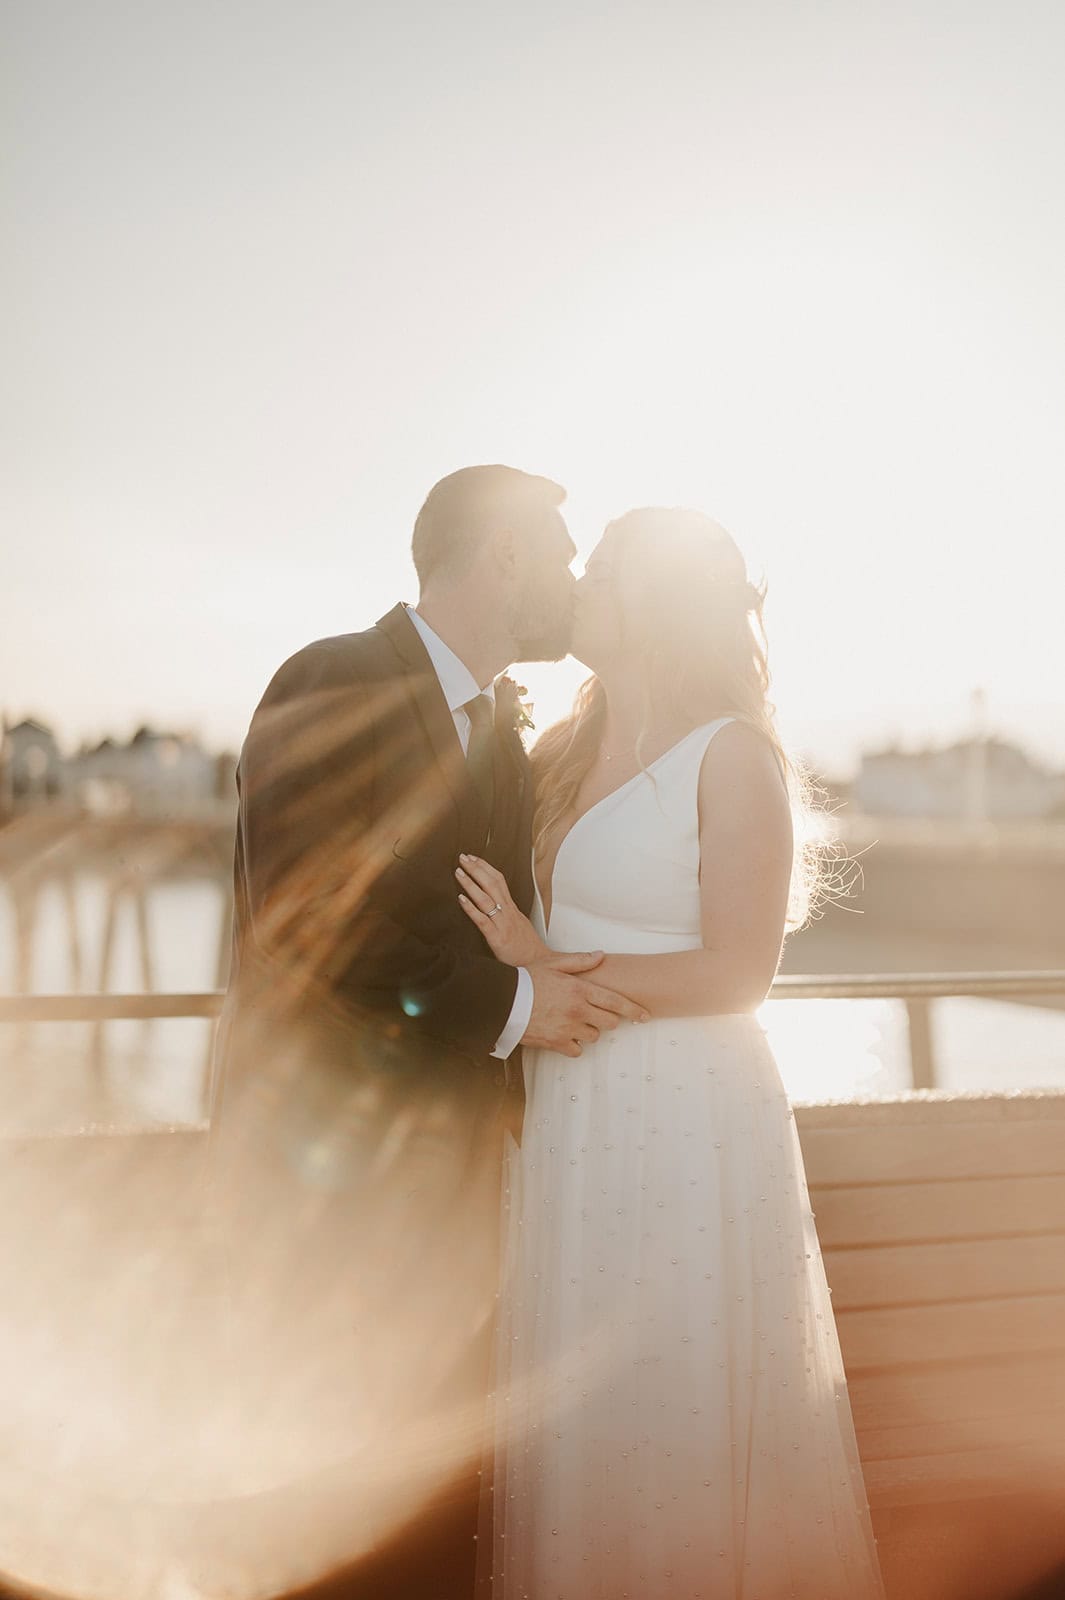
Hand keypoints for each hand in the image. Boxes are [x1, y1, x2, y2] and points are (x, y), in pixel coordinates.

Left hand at [456, 852, 547, 965]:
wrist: (538, 964)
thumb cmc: (526, 947)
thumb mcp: (519, 923)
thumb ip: (507, 912)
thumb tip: (494, 903)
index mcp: (512, 908)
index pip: (499, 881)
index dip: (486, 867)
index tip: (474, 858)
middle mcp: (508, 912)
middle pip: (492, 884)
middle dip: (477, 869)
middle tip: (463, 857)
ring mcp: (503, 924)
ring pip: (486, 899)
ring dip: (471, 884)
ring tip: (459, 872)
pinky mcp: (497, 938)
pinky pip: (482, 921)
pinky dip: (471, 909)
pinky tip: (461, 899)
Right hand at [522, 951, 649, 1058]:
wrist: (503, 1001)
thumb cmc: (527, 979)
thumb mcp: (554, 964)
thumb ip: (580, 961)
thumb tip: (601, 955)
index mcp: (580, 989)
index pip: (616, 1002)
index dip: (634, 1010)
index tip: (645, 1016)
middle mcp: (578, 1010)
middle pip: (609, 1023)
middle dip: (608, 1019)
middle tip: (598, 1015)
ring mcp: (568, 1028)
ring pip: (594, 1036)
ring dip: (589, 1031)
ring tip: (576, 1022)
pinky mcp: (556, 1043)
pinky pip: (576, 1050)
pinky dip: (574, 1045)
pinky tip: (566, 1035)